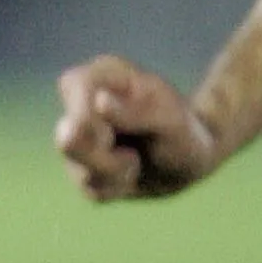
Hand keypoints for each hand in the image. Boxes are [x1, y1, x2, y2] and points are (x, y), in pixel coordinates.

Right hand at [53, 55, 220, 201]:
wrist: (193, 162)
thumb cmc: (185, 132)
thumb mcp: (171, 120)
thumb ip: (134, 112)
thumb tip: (99, 102)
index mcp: (102, 74)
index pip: (74, 87)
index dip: (88, 119)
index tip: (113, 136)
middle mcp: (82, 101)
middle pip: (69, 136)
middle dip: (104, 157)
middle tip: (133, 155)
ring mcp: (77, 134)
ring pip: (77, 167)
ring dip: (114, 174)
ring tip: (135, 163)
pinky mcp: (80, 165)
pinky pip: (88, 188)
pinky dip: (115, 188)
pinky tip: (130, 174)